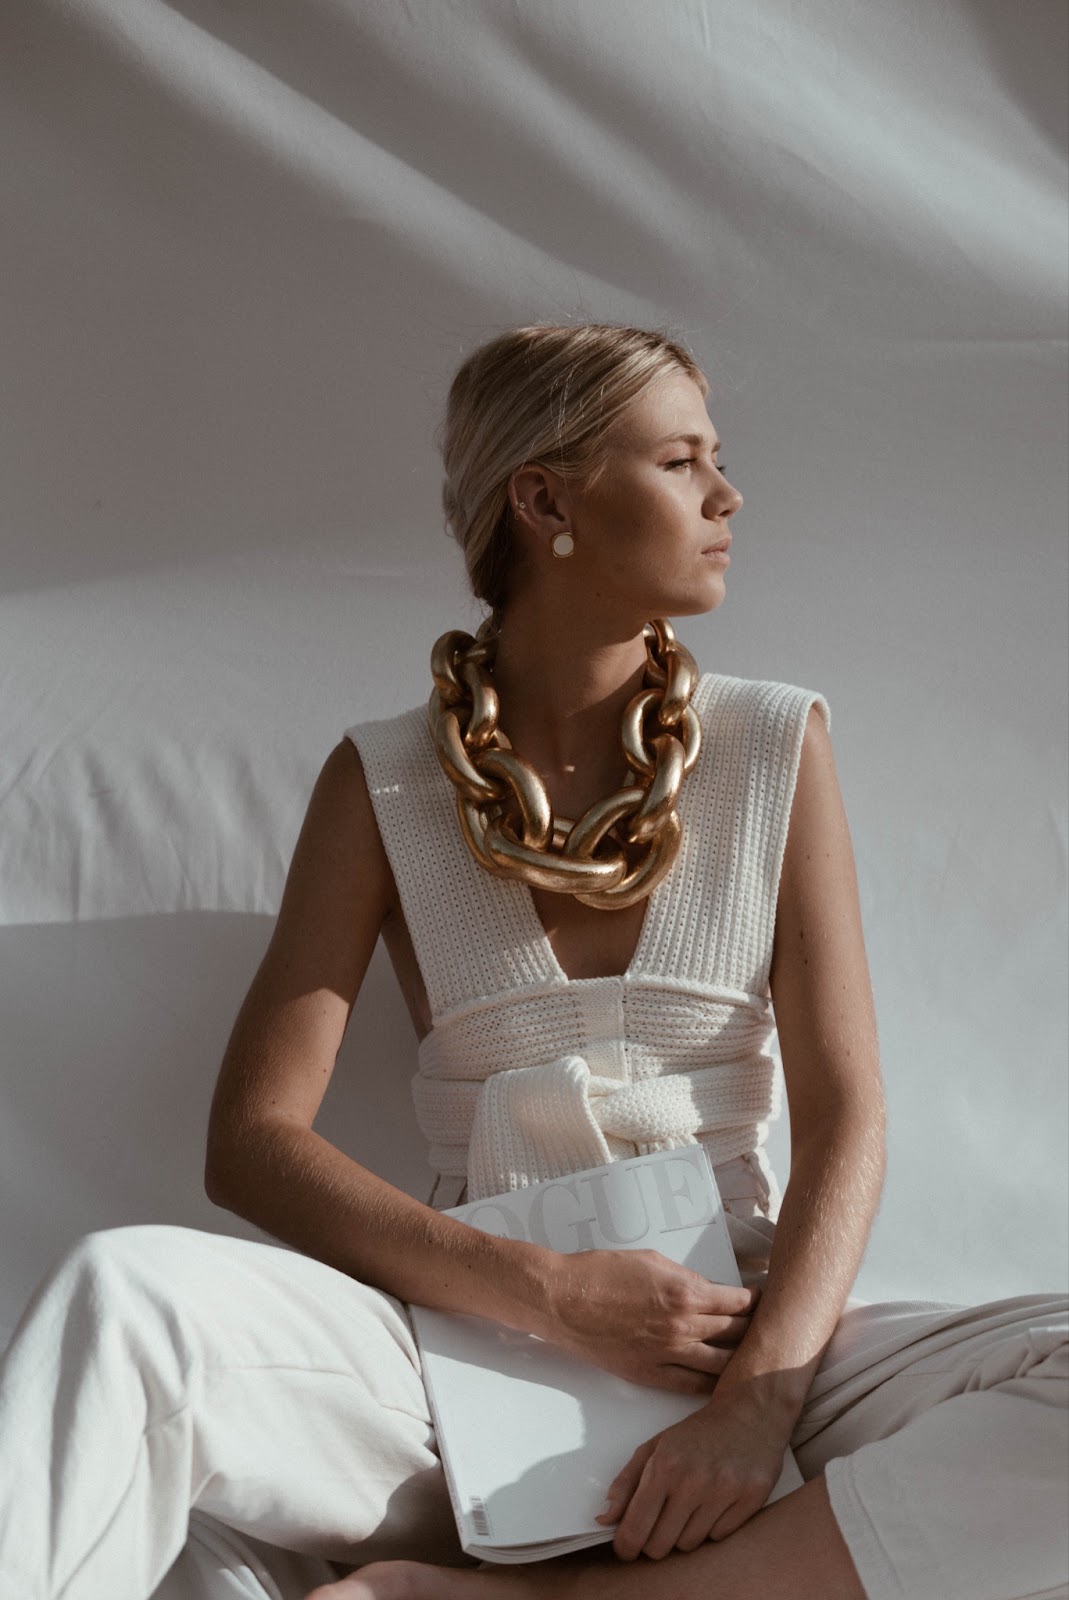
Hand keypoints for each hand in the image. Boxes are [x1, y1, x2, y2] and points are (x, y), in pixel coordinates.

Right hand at [539, 1248, 758, 1392]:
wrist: (564, 1299)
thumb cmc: (603, 1272)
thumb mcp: (653, 1261)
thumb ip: (686, 1278)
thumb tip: (708, 1292)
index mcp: (686, 1293)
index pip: (739, 1302)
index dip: (758, 1303)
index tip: (767, 1302)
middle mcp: (683, 1327)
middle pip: (735, 1334)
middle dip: (754, 1330)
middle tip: (767, 1330)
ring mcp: (667, 1355)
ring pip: (720, 1365)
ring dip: (739, 1360)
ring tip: (751, 1357)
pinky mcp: (650, 1375)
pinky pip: (692, 1385)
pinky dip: (712, 1384)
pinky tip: (724, 1382)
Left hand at [597, 1387, 790, 1559]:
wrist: (750, 1412)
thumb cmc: (697, 1433)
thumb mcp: (655, 1447)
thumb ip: (626, 1483)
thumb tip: (604, 1518)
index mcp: (665, 1465)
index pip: (636, 1527)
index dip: (626, 1546)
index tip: (626, 1548)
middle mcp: (695, 1480)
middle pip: (660, 1545)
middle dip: (653, 1541)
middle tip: (658, 1524)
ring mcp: (725, 1491)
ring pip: (689, 1544)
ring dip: (683, 1533)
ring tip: (689, 1507)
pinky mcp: (752, 1499)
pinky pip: (719, 1537)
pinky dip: (712, 1526)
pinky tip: (715, 1502)